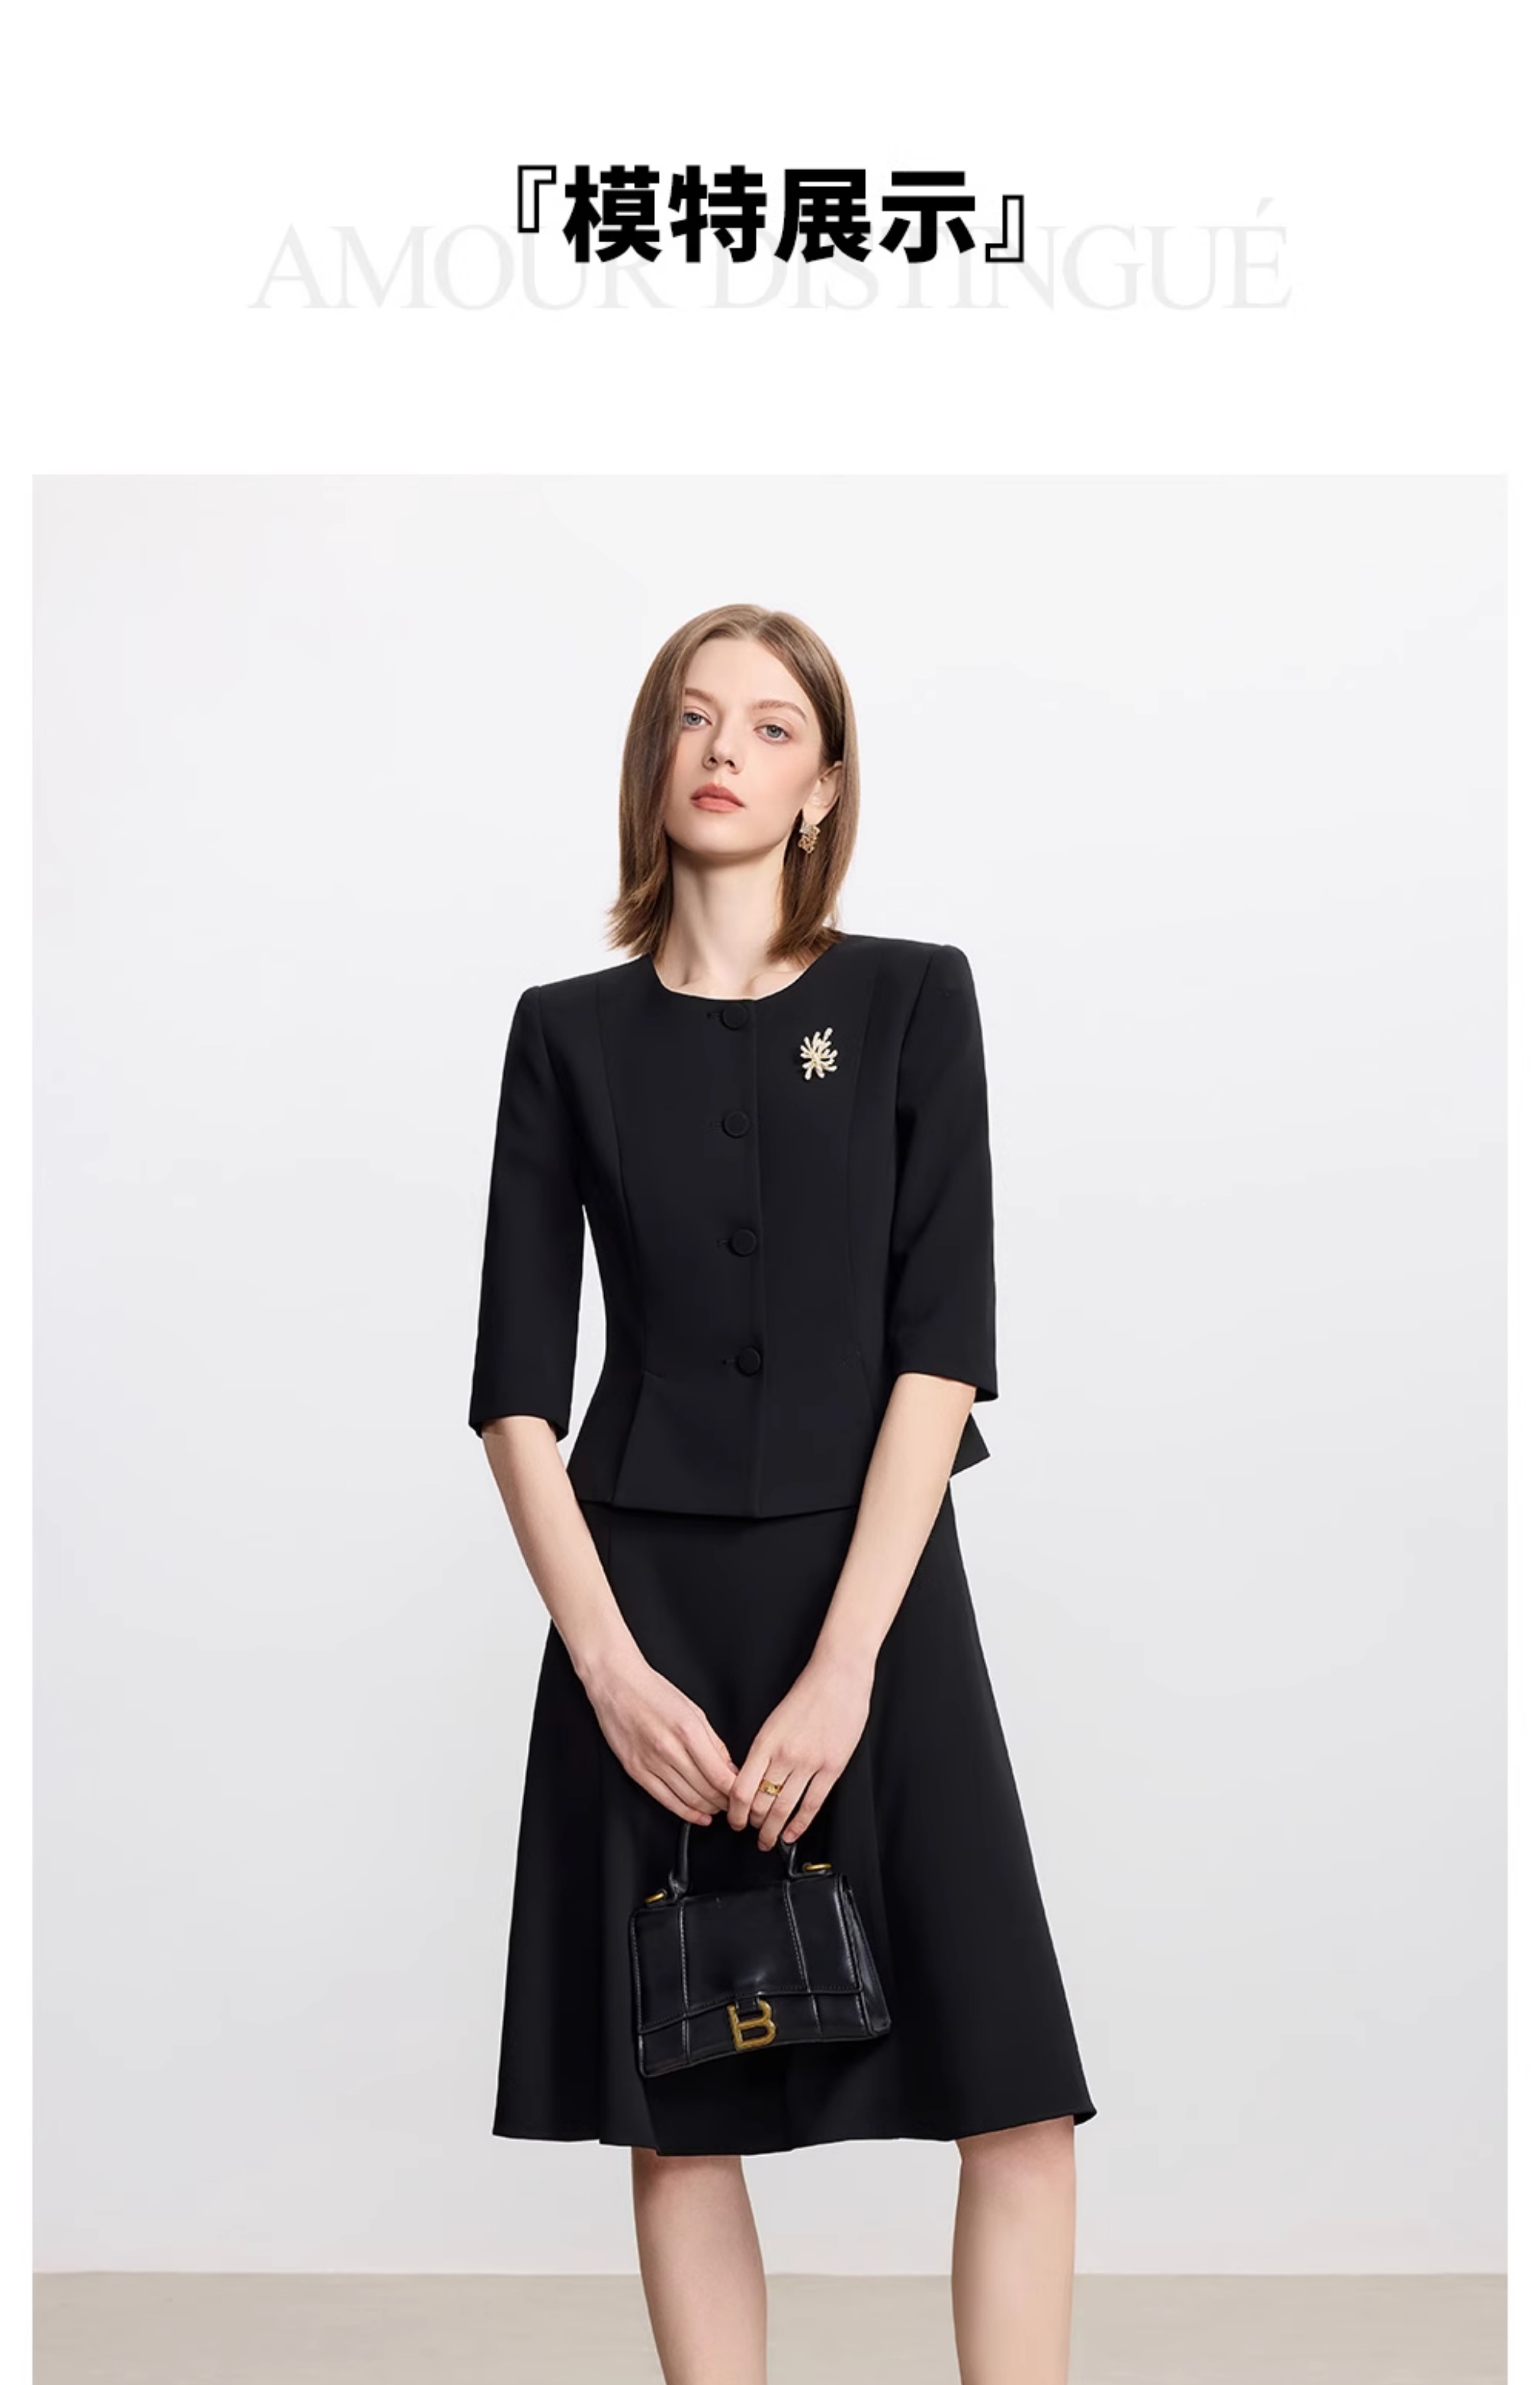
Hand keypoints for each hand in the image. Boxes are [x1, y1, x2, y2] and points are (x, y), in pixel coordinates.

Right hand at [584, 1651, 738, 1825]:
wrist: (617, 1686)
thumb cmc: (654, 1692)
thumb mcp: (694, 1710)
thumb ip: (714, 1742)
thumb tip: (730, 1767)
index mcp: (688, 1731)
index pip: (720, 1774)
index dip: (736, 1791)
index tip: (744, 1793)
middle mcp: (669, 1749)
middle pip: (706, 1789)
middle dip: (725, 1802)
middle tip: (736, 1804)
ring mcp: (651, 1762)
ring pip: (687, 1798)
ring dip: (708, 1808)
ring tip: (719, 1808)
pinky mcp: (636, 1771)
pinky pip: (664, 1799)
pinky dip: (685, 1812)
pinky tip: (697, 1815)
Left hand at [728, 1651, 874, 1850]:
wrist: (838, 1676)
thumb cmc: (808, 1693)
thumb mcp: (774, 1720)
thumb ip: (764, 1749)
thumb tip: (752, 1778)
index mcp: (765, 1741)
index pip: (741, 1789)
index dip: (735, 1812)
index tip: (734, 1820)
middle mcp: (784, 1755)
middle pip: (760, 1803)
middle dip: (752, 1825)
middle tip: (750, 1833)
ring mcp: (809, 1763)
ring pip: (784, 1808)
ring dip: (773, 1830)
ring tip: (768, 1840)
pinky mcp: (831, 1767)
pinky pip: (812, 1805)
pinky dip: (799, 1825)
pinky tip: (792, 1834)